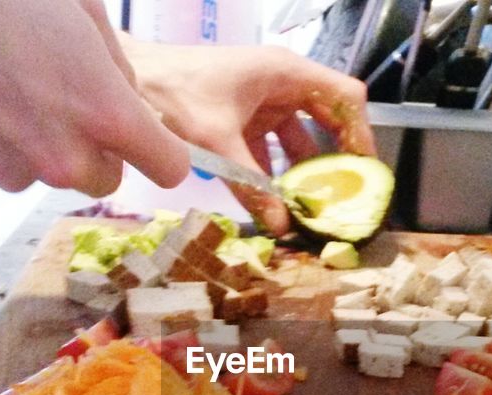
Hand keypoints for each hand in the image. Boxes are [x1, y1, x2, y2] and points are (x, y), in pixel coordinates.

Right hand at [0, 0, 189, 194]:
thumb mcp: (81, 8)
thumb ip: (115, 66)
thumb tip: (124, 98)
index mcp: (104, 112)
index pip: (168, 168)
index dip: (161, 150)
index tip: (150, 138)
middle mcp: (64, 155)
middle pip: (107, 178)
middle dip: (97, 147)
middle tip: (67, 98)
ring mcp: (14, 168)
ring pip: (50, 172)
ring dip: (42, 142)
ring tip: (8, 83)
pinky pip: (4, 165)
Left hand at [121, 39, 375, 235]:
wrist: (128, 81)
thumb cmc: (172, 93)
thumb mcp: (217, 141)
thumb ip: (252, 184)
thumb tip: (282, 225)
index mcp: (285, 72)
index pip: (346, 97)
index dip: (361, 133)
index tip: (364, 173)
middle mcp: (281, 83)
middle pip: (329, 119)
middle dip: (336, 160)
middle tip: (345, 199)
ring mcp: (262, 102)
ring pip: (299, 140)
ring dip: (305, 173)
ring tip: (314, 209)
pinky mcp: (243, 120)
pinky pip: (271, 150)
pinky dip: (275, 176)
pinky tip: (277, 207)